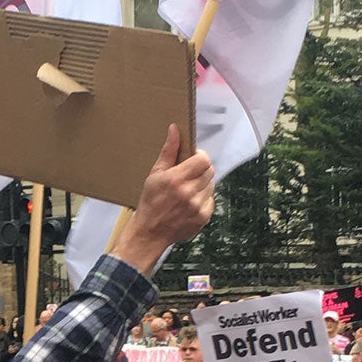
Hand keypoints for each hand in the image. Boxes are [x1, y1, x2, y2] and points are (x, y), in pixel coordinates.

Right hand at [112, 124, 213, 274]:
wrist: (150, 232)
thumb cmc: (150, 202)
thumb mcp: (155, 174)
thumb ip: (169, 151)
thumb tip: (175, 129)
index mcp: (176, 179)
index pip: (203, 159)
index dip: (200, 156)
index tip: (192, 158)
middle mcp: (189, 193)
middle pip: (209, 170)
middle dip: (201, 169)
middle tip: (188, 174)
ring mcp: (197, 206)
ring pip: (211, 185)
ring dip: (202, 184)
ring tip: (187, 189)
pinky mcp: (203, 217)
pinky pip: (211, 200)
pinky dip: (203, 198)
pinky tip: (190, 202)